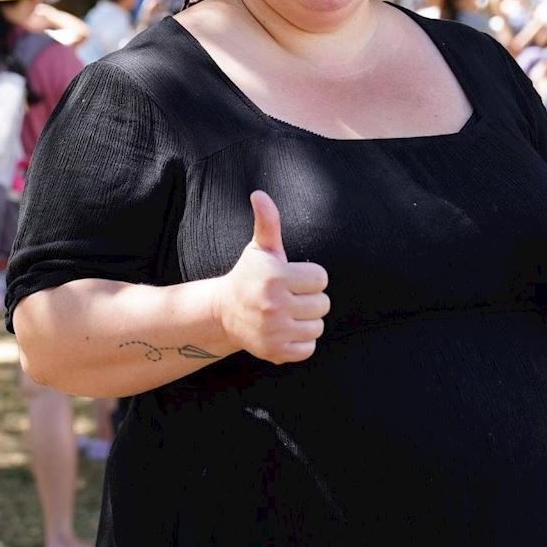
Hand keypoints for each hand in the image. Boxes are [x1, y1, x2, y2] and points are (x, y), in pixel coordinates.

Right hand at [216, 191, 329, 364]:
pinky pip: (308, 348)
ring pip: (318, 327)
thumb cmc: (249, 276)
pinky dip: (301, 342)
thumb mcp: (259, 249)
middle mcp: (274, 305)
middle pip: (323, 304)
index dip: (310, 277)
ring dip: (307, 321)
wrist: (224, 313)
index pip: (321, 279)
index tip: (293, 278)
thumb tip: (259, 194)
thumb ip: (267, 222)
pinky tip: (285, 331)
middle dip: (310, 300)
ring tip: (288, 314)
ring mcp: (274, 331)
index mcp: (275, 277)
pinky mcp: (275, 351)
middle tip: (290, 297)